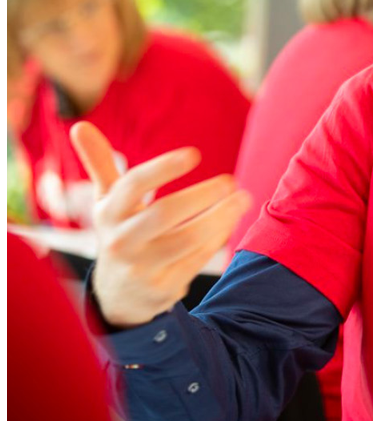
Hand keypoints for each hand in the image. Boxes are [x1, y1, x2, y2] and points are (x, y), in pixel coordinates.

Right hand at [71, 121, 250, 327]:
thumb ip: (100, 164)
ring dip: (220, 218)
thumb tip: (80, 126)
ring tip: (243, 200)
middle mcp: (121, 241)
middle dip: (202, 196)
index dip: (163, 168)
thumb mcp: (108, 202)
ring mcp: (142, 267)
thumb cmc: (121, 232)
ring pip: (187, 240)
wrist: (118, 295)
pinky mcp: (163, 288)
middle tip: (231, 181)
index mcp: (108, 214)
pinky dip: (217, 240)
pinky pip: (198, 260)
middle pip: (164, 214)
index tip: (194, 154)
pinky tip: (230, 223)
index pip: (133, 185)